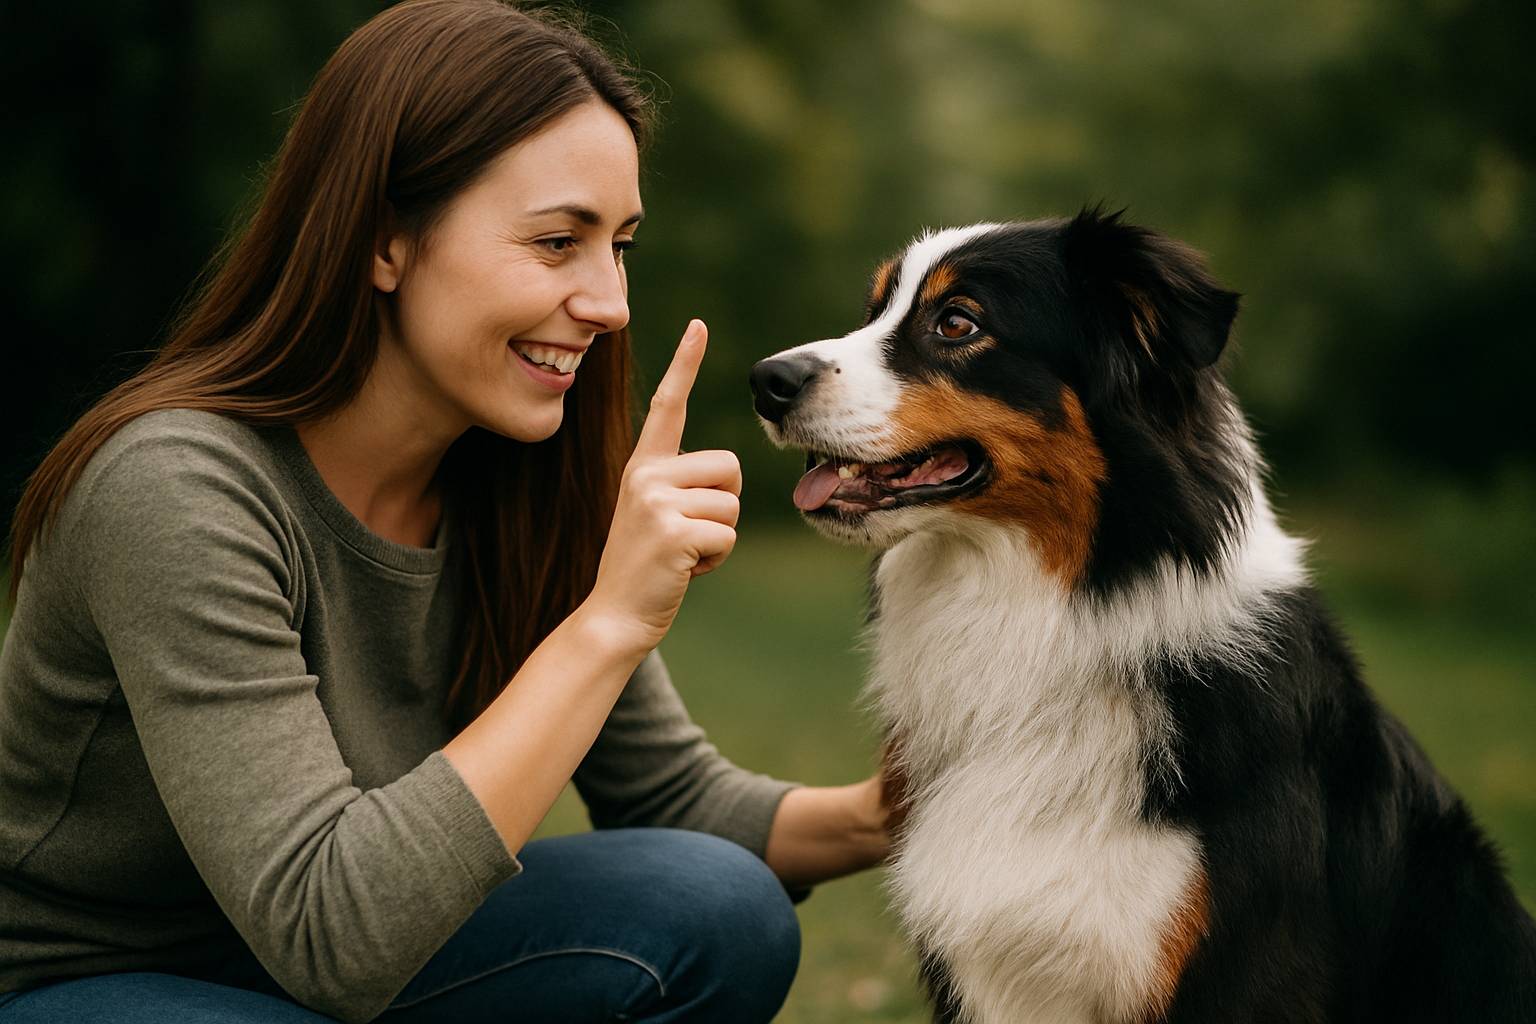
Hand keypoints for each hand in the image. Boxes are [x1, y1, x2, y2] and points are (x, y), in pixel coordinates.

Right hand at [584, 320, 741, 654]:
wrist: (613, 616)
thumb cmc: (647, 567)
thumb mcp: (657, 514)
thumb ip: (683, 486)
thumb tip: (726, 473)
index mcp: (642, 466)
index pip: (667, 405)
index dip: (683, 364)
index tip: (698, 325)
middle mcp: (645, 475)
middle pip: (729, 468)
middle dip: (723, 506)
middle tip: (687, 535)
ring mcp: (655, 502)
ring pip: (731, 505)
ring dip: (719, 538)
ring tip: (682, 553)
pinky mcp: (672, 532)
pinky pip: (727, 536)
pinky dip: (716, 561)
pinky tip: (684, 570)